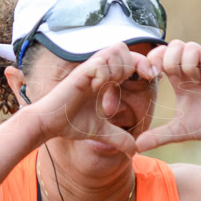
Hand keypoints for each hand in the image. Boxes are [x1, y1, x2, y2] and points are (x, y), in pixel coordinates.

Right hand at [23, 43, 157, 155]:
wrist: (49, 124)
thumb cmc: (71, 123)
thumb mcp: (101, 132)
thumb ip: (119, 138)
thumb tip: (134, 152)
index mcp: (104, 78)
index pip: (129, 59)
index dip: (143, 64)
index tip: (152, 78)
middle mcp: (98, 70)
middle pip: (124, 48)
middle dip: (135, 62)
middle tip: (133, 81)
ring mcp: (89, 69)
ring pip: (115, 50)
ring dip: (120, 67)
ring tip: (111, 86)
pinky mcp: (80, 74)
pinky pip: (100, 64)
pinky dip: (105, 74)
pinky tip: (98, 89)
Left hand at [136, 40, 200, 152]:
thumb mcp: (179, 131)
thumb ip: (158, 136)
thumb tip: (136, 148)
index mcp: (177, 79)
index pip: (160, 56)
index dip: (152, 60)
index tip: (153, 77)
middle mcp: (190, 68)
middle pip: (173, 45)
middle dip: (171, 59)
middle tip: (176, 77)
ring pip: (191, 46)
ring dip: (190, 62)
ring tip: (196, 80)